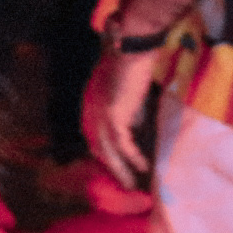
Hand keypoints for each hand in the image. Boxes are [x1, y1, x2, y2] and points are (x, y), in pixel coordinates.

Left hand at [81, 47, 155, 190]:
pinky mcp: (113, 117)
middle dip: (111, 167)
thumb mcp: (123, 89)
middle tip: (124, 183)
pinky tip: (143, 166)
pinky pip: (123, 145)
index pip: (92, 136)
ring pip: (108, 151)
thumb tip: (135, 124)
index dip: (103, 153)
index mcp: (90, 104)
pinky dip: (133, 157)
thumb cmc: (130, 63)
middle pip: (97, 148)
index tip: (115, 167)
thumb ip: (124, 107)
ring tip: (131, 184)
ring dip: (120, 169)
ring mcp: (99, 115)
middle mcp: (90, 112)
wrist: (130, 49)